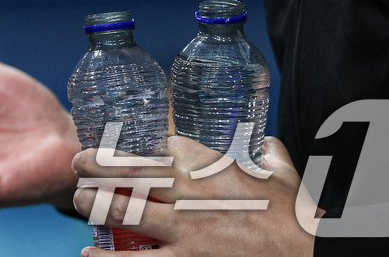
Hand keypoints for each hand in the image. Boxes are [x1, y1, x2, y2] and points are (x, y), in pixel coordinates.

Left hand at [73, 135, 316, 255]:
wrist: (311, 256)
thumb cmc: (296, 217)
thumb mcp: (283, 176)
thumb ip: (270, 156)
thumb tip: (267, 145)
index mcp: (207, 165)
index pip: (159, 143)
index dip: (135, 143)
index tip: (119, 145)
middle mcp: (187, 192)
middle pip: (125, 171)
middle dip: (93, 165)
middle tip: (78, 164)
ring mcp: (182, 229)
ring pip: (120, 210)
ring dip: (92, 204)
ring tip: (77, 201)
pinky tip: (87, 253)